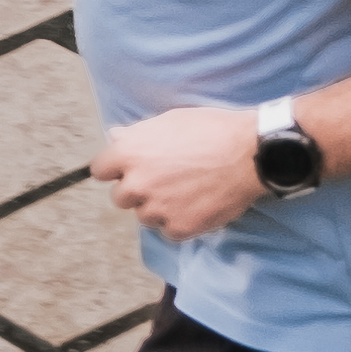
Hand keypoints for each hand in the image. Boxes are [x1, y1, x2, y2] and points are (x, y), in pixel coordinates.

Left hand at [94, 100, 266, 240]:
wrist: (250, 153)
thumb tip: (115, 137)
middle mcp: (137, 184)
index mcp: (129, 153)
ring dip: (158, 207)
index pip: (100, 170)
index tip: (129, 168)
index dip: (116, 169)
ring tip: (186, 190)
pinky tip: (197, 203)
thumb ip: (138, 134)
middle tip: (164, 180)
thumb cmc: (212, 130)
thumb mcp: (170, 121)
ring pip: (145, 216)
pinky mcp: (179, 228)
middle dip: (137, 190)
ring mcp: (157, 209)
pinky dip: (180, 221)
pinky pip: (168, 230)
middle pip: (120, 197)